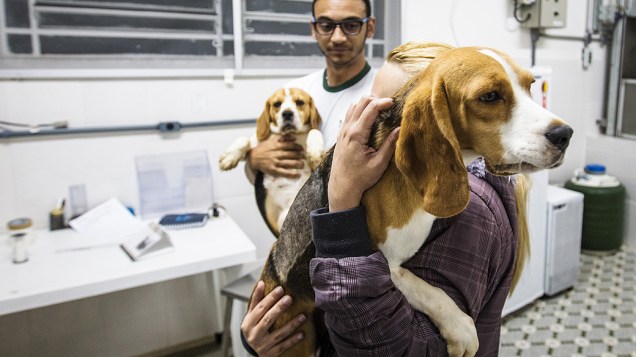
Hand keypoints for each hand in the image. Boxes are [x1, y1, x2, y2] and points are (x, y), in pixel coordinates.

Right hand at [240, 281, 306, 356]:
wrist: (253, 351)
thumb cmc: (254, 329)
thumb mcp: (251, 315)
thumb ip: (256, 300)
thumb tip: (261, 283)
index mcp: (248, 323)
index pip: (259, 308)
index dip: (269, 298)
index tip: (280, 289)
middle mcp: (254, 335)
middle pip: (268, 319)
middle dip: (279, 308)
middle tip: (289, 298)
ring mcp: (263, 345)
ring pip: (278, 334)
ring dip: (291, 324)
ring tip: (303, 316)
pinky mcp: (271, 354)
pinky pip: (283, 346)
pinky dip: (293, 340)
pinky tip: (302, 334)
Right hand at [248, 135, 304, 177]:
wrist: (253, 157)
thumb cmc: (263, 148)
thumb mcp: (271, 140)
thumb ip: (282, 137)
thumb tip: (293, 137)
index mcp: (276, 145)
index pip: (291, 145)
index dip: (298, 147)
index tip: (302, 149)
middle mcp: (277, 153)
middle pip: (292, 154)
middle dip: (300, 156)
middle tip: (304, 157)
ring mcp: (275, 162)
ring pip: (290, 163)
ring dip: (298, 164)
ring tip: (302, 164)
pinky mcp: (273, 170)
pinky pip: (284, 172)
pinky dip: (292, 174)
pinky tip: (298, 174)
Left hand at [328, 96, 398, 211]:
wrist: (341, 187)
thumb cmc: (360, 178)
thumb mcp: (379, 164)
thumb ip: (390, 145)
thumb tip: (400, 129)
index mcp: (356, 135)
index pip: (370, 108)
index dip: (383, 102)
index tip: (394, 103)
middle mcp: (347, 129)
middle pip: (361, 102)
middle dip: (376, 100)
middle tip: (389, 108)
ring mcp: (342, 131)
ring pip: (354, 106)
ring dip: (367, 104)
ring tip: (380, 112)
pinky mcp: (341, 134)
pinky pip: (350, 114)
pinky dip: (360, 111)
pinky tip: (370, 120)